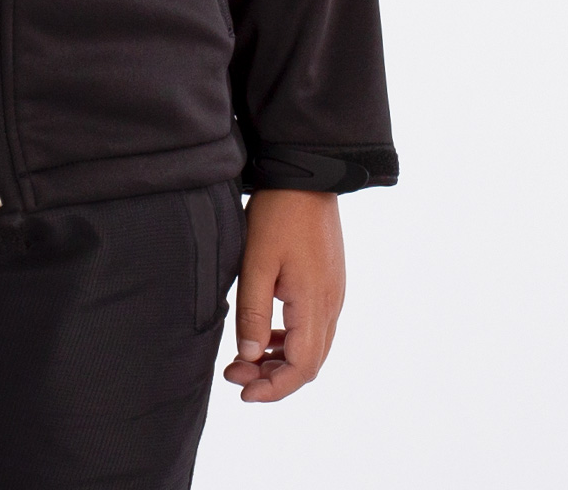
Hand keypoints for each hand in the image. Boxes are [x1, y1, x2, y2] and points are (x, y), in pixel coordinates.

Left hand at [224, 189, 344, 402]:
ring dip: (279, 360)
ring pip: (311, 347)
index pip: (302, 368)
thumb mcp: (256, 262)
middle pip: (308, 363)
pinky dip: (288, 340)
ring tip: (242, 359)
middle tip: (233, 375)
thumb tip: (249, 358)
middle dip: (272, 378)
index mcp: (314, 304)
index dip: (274, 388)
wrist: (308, 175)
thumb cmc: (279, 214)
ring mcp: (333, 294)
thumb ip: (253, 312)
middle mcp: (331, 305)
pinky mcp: (328, 283)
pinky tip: (263, 334)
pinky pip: (312, 327)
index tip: (243, 393)